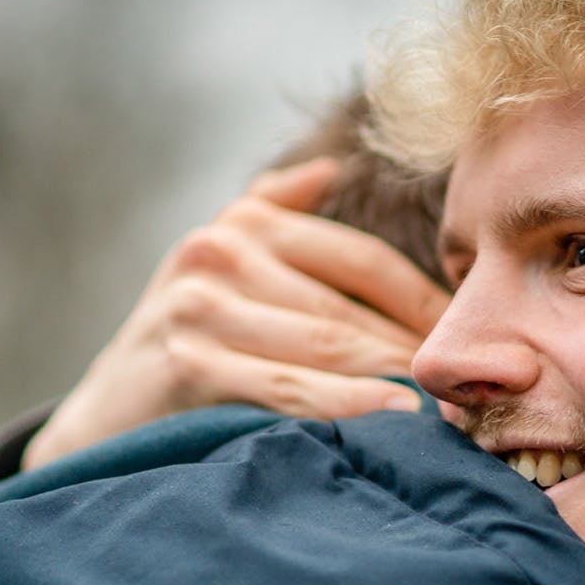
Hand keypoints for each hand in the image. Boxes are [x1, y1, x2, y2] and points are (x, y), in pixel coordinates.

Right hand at [21, 159, 450, 471]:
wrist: (104, 415)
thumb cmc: (185, 342)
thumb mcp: (221, 265)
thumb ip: (275, 210)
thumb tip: (334, 166)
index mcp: (247, 223)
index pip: (365, 262)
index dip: (426, 305)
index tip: (475, 344)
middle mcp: (222, 251)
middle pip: (353, 310)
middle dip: (419, 352)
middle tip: (480, 386)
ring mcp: (201, 305)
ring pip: (330, 348)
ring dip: (398, 379)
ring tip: (456, 409)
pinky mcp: (187, 360)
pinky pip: (290, 387)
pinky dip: (349, 404)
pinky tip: (397, 418)